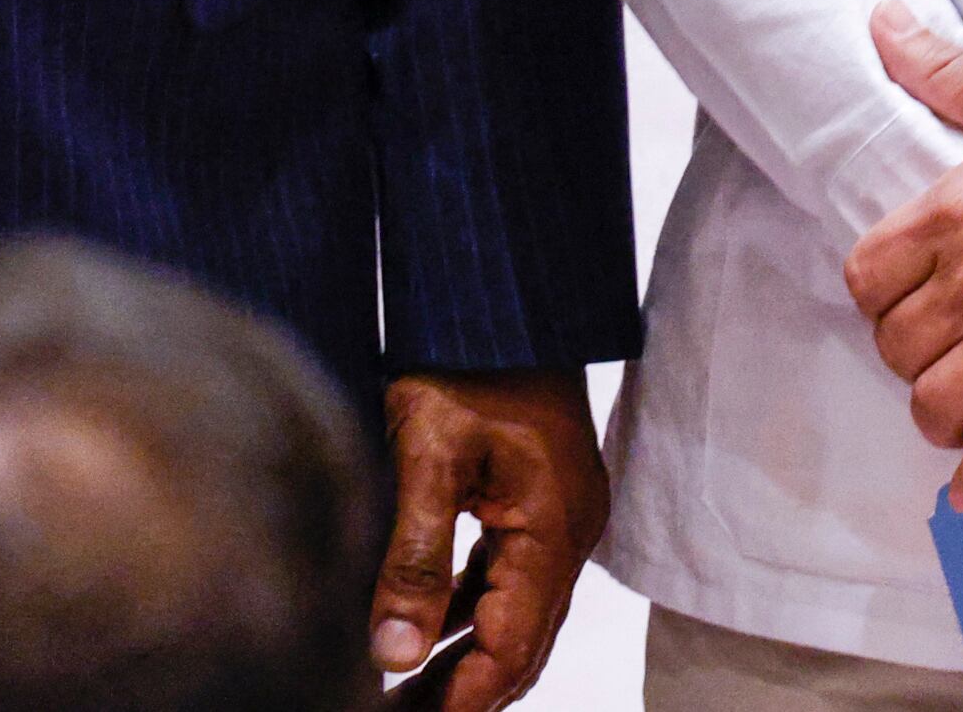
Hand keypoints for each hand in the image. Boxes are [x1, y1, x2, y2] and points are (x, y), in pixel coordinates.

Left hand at [371, 369, 610, 711]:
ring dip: (465, 654)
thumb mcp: (427, 455)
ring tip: (403, 690)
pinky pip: (507, 574)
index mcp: (555, 529)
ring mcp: (559, 514)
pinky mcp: (538, 496)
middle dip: (465, 689)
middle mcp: (569, 530)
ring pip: (515, 611)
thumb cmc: (466, 359)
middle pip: (523, 642)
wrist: (500, 292)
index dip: (464, 699)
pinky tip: (423, 623)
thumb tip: (392, 656)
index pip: (513, 647)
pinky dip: (468, 608)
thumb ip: (414, 558)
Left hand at [842, 3, 962, 505]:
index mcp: (955, 209)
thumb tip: (880, 18)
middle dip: (915, 359)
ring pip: (935, 407)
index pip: (865, 280)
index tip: (910, 306)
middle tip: (948, 359)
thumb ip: (942, 70)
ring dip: (944, 419)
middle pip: (896, 350)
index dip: (881, 301)